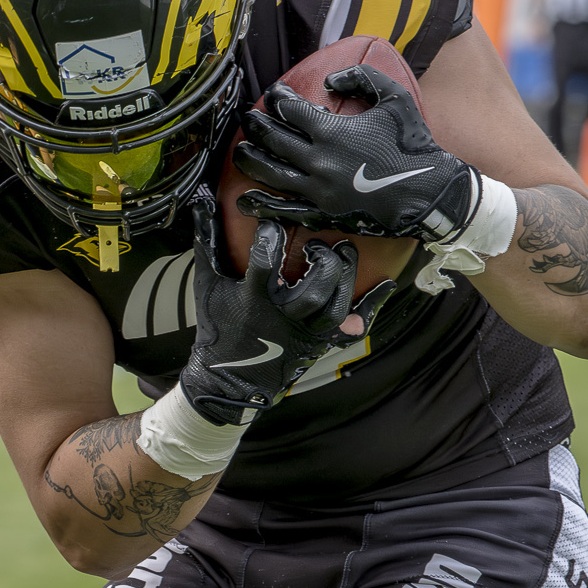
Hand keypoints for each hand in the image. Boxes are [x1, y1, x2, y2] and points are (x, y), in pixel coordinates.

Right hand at [177, 211, 381, 424]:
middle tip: (318, 246)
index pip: (266, 260)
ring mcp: (304, 331)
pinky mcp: (318, 341)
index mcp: (253, 299)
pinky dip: (370, 306)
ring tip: (342, 254)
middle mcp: (283, 316)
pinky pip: (352, 326)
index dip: (271, 236)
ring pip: (336, 305)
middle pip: (315, 287)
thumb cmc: (218, 330)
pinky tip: (384, 285)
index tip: (272, 225)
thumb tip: (203, 205)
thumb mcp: (207, 285)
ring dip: (345, 276)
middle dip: (322, 261)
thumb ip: (207, 243)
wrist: (229, 381)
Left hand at [234, 66, 479, 244]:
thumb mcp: (394, 97)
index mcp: (332, 131)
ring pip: (270, 174)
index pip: (289, 110)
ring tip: (240, 152)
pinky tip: (246, 200)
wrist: (431, 192)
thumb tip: (328, 81)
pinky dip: (261, 205)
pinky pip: (284, 211)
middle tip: (248, 120)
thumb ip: (361, 77)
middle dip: (255, 126)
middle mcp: (319, 161)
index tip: (275, 94)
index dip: (277, 98)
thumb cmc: (413, 143)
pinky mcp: (323, 215)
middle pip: (272, 140)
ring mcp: (318, 191)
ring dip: (250, 161)